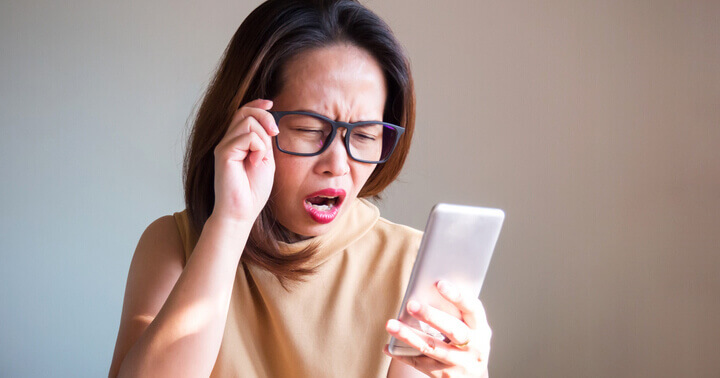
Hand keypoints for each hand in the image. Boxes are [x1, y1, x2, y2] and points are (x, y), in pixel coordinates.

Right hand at [212, 99, 278, 223]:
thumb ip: (264, 141)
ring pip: (247, 122)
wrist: (242, 211)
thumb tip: (269, 122)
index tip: (271, 103)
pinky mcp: (223, 153)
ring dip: (262, 139)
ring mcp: (224, 146)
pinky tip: (254, 162)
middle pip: (245, 111)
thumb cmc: (253, 190)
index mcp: (237, 142)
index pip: (243, 113)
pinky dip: (258, 147)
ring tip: (259, 158)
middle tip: (275, 133)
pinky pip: (247, 136)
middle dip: (265, 117)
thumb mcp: (265, 159)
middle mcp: (227, 141)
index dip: (257, 104)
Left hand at [384, 281, 491, 376]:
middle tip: (410, 304)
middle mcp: (474, 347)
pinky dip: (403, 354)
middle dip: (430, 316)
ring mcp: (460, 364)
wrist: (473, 377)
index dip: (457, 296)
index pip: (471, 309)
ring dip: (409, 335)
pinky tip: (389, 346)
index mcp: (481, 329)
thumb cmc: (468, 342)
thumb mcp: (471, 328)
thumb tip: (430, 286)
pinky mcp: (444, 376)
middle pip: (452, 330)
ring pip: (431, 347)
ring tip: (391, 324)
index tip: (439, 283)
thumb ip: (457, 311)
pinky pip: (420, 363)